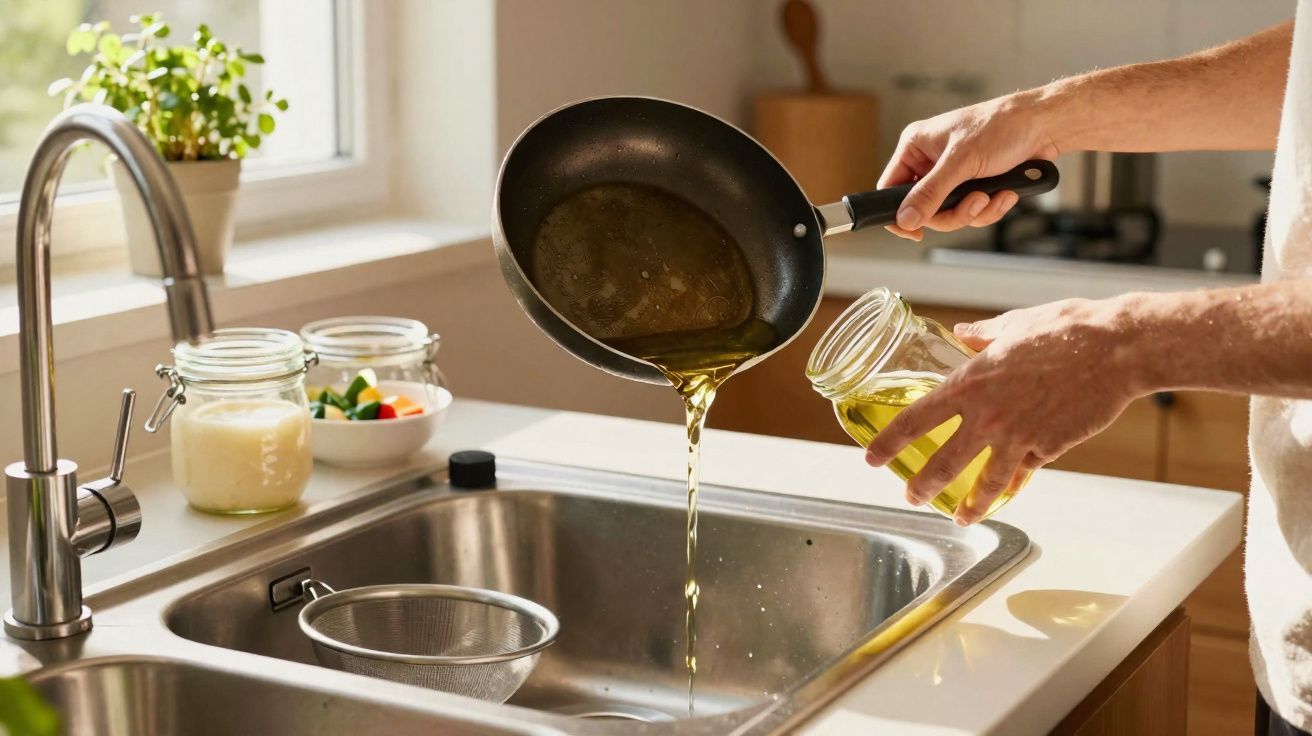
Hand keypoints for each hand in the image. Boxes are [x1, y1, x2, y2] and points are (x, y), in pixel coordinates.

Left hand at [865, 297, 1144, 524]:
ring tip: (957, 516)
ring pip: (983, 482)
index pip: (916, 419)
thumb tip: (964, 333)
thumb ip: (982, 335)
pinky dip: (1013, 482)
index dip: (889, 441)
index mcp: (970, 382)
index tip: (871, 458)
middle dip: (921, 485)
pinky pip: (1024, 471)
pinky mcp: (1049, 448)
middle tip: (911, 496)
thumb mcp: (1013, 324)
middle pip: (942, 462)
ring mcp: (1019, 436)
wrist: (1118, 349)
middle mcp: (988, 415)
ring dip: (968, 504)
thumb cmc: (1068, 328)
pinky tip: (1004, 493)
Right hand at [879, 91, 1061, 240]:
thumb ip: (930, 193)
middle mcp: (931, 162)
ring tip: (992, 194)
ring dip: (975, 211)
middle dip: (953, 212)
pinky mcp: (974, 185)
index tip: (914, 231)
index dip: (900, 213)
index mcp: (916, 146)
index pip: (890, 188)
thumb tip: (905, 218)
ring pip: (950, 214)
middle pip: (924, 209)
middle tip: (973, 202)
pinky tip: (1005, 193)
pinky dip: (990, 208)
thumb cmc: (1002, 127)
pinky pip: (972, 212)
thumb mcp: (961, 162)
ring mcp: (953, 176)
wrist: (1044, 127)